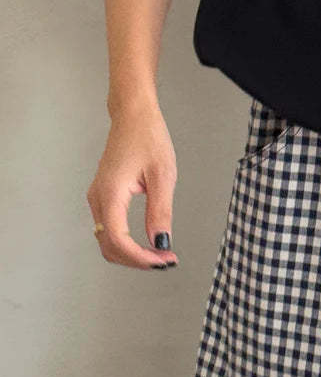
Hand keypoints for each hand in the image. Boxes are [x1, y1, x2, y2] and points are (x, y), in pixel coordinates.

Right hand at [86, 101, 179, 269]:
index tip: (163, 260)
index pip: (117, 239)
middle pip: (109, 247)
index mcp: (111, 192)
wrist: (132, 116)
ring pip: (107, 242)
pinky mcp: (103, 198)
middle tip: (165, 260)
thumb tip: (160, 242)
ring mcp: (98, 198)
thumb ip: (160, 212)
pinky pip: (109, 231)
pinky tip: (147, 243)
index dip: (140, 257)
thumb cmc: (147, 137)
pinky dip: (127, 244)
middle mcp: (99, 198)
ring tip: (159, 254)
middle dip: (137, 260)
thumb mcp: (162, 176)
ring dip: (132, 255)